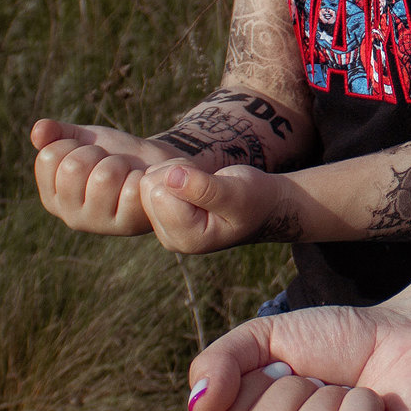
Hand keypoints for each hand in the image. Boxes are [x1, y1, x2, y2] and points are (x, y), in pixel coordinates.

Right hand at [29, 119, 182, 234]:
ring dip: (120, 163)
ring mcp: (98, 223)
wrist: (153, 165)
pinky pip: (131, 189)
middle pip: (73, 167)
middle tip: (109, 162)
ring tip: (125, 172)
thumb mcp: (82, 139)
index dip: (74, 144)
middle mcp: (69, 215)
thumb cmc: (114, 154)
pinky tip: (140, 182)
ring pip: (104, 176)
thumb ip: (56, 134)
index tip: (88, 153)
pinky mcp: (127, 225)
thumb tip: (38, 130)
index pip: (49, 156)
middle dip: (97, 153)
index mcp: (52, 196)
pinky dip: (140, 175)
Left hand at [146, 162, 296, 253]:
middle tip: (207, 182)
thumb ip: (204, 189)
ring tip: (203, 184)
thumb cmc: (255, 199)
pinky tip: (193, 186)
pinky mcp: (162, 215)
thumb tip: (171, 176)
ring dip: (174, 172)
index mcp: (188, 239)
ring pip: (147, 180)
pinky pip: (151, 181)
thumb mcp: (237, 193)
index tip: (212, 184)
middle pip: (149, 187)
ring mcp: (164, 227)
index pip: (159, 193)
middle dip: (176, 173)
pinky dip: (171, 174)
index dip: (184, 177)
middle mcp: (171, 238)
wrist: (262, 205)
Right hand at [185, 304, 410, 410]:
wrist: (409, 332)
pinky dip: (363, 403)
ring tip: (348, 399)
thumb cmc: (333, 346)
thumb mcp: (264, 341)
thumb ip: (218, 364)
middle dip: (288, 394)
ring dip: (328, 399)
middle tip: (320, 388)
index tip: (280, 379)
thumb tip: (198, 406)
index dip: (245, 393)